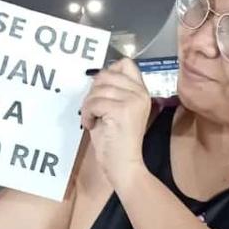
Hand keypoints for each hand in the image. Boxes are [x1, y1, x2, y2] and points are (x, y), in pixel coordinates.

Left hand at [80, 59, 150, 189]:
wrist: (124, 165)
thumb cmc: (117, 142)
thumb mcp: (118, 110)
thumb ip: (113, 91)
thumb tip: (97, 78)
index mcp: (141, 91)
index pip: (125, 64)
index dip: (108, 73)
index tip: (100, 91)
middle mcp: (140, 93)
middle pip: (106, 74)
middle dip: (92, 91)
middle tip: (92, 109)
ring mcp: (132, 100)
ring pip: (98, 90)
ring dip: (88, 105)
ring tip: (91, 119)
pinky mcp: (122, 110)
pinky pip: (94, 102)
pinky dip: (87, 113)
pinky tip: (91, 124)